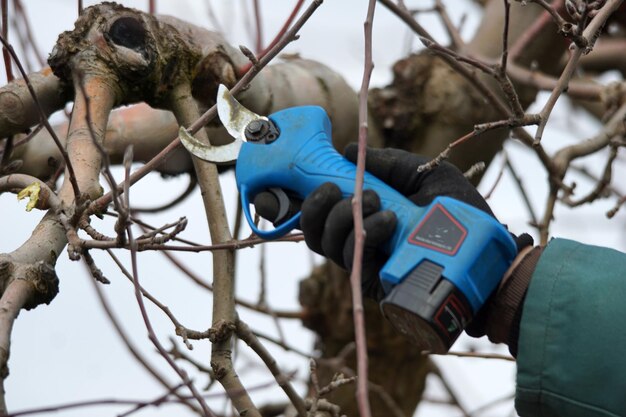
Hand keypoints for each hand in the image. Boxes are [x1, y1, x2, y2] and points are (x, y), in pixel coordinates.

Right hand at [255, 144, 529, 299]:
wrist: (491, 252)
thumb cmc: (462, 213)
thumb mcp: (426, 174)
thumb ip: (389, 163)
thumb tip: (343, 151)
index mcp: (364, 217)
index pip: (320, 212)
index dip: (303, 198)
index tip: (309, 178)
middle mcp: (360, 241)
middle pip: (313, 232)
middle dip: (317, 207)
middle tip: (343, 189)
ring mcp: (368, 264)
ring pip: (328, 246)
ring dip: (344, 217)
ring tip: (378, 203)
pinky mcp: (379, 284)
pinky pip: (353, 263)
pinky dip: (365, 235)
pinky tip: (388, 221)